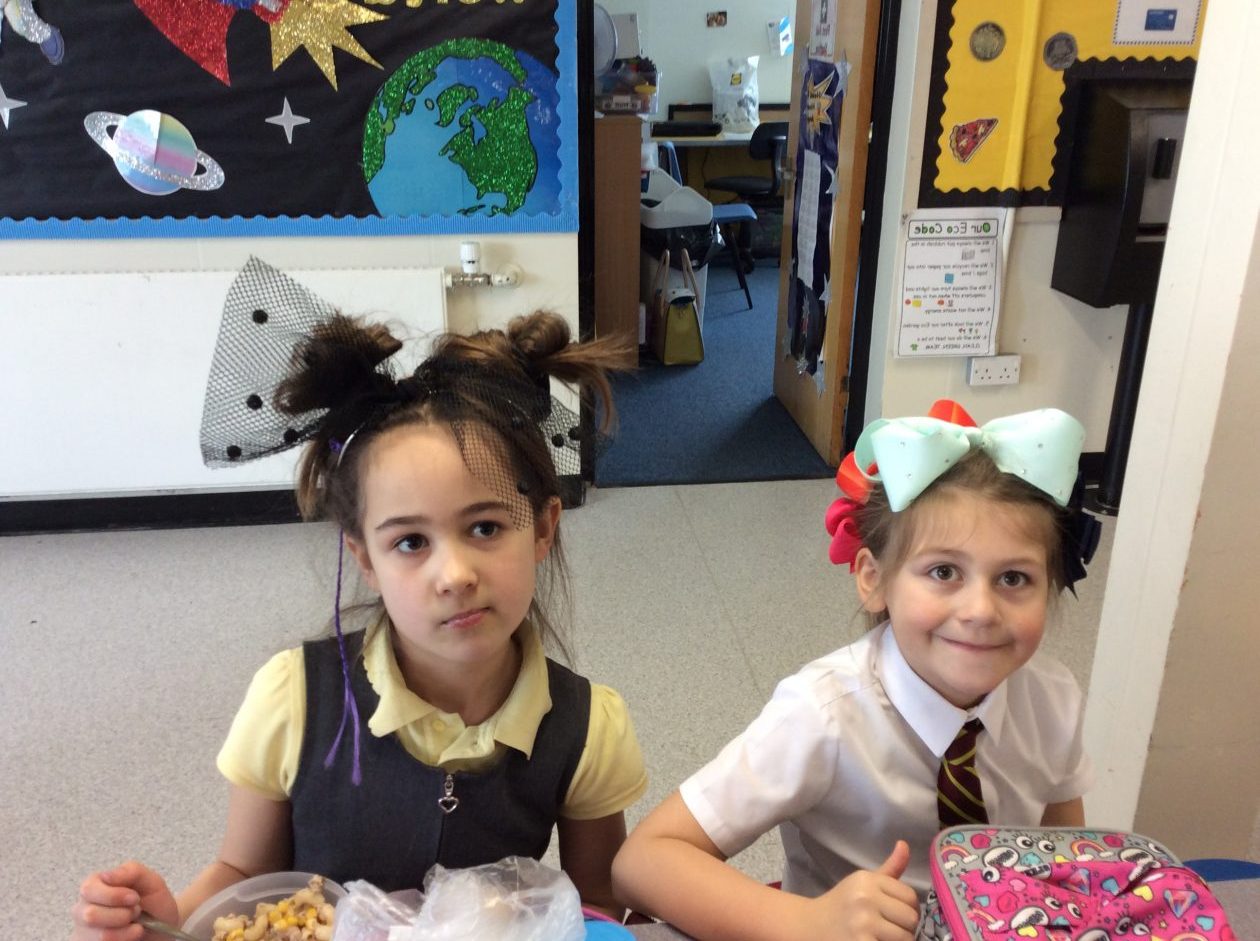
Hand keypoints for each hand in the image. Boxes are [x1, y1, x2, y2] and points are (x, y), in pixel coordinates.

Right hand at [71, 862, 177, 940]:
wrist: (163, 926)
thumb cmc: (153, 901)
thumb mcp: (149, 880)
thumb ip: (129, 872)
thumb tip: (105, 876)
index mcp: (94, 886)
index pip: (89, 890)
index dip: (114, 896)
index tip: (134, 899)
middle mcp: (82, 909)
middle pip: (91, 915)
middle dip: (123, 914)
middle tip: (136, 912)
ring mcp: (83, 931)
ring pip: (101, 936)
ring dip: (126, 930)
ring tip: (134, 924)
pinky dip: (125, 940)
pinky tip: (130, 936)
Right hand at [805, 841, 919, 940]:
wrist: (811, 925)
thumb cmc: (842, 904)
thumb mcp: (862, 883)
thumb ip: (889, 868)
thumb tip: (904, 844)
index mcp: (867, 880)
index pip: (910, 896)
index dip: (909, 908)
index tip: (897, 915)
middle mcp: (866, 898)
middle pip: (911, 918)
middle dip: (906, 927)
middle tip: (892, 929)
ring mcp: (864, 923)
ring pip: (906, 937)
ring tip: (884, 937)